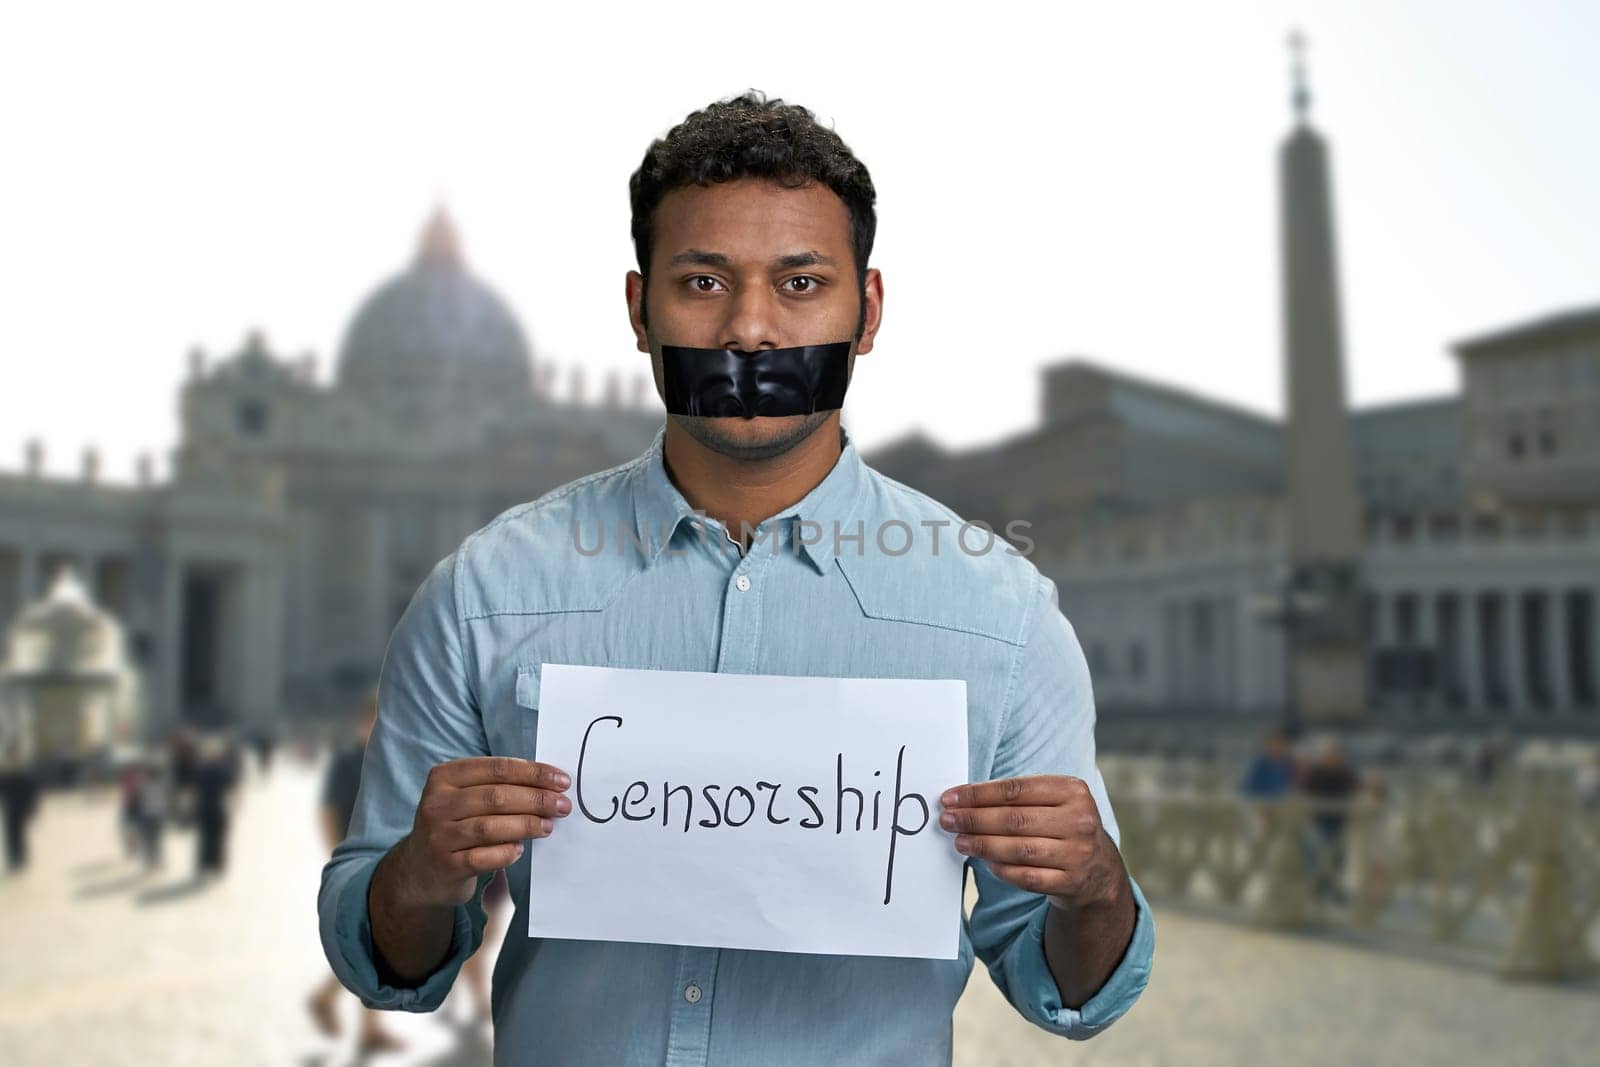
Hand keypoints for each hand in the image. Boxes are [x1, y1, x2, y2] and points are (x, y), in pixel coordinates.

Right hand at [391, 756, 571, 908]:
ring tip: (547, 826)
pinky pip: (482, 858)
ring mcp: (438, 835)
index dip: (534, 773)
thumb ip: (497, 787)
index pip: (497, 769)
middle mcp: (437, 803)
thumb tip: (549, 786)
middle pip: (496, 796)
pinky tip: (519, 850)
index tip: (562, 781)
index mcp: (444, 777)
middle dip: (536, 799)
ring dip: (526, 825)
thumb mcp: (465, 798)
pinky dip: (505, 853)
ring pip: (490, 827)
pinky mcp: (444, 865)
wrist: (419, 871)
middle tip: (562, 806)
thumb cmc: (455, 826)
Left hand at [939, 775, 1126, 912]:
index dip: (978, 794)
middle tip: (947, 820)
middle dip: (974, 819)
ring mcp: (1078, 854)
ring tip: (959, 841)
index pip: (1016, 790)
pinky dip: (1001, 869)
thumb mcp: (1052, 801)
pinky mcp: (1071, 882)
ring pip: (1018, 849)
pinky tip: (984, 861)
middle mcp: (1080, 821)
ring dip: (982, 845)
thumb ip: (1017, 796)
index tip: (950, 798)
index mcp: (1073, 791)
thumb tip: (963, 799)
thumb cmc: (1061, 826)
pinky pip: (1026, 876)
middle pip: (1015, 819)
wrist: (1097, 869)